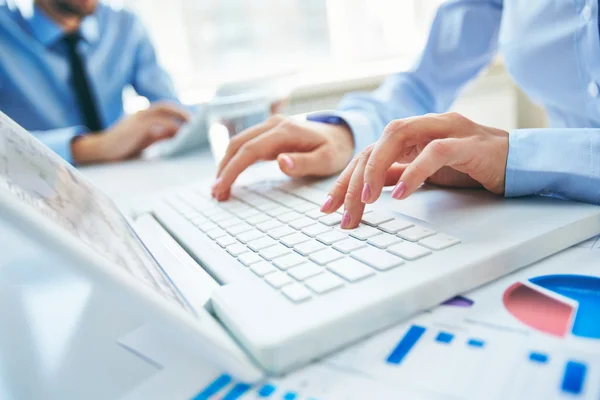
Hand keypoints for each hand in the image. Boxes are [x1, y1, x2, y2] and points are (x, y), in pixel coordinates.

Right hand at [71, 102, 189, 163]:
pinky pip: (159, 123)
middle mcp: (142, 112)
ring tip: (192, 128)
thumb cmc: (124, 146)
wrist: (102, 150)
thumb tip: (178, 135)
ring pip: (164, 112)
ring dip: (180, 118)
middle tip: (196, 122)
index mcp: (143, 114)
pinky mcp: (138, 127)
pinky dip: (171, 127)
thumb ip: (160, 135)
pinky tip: (180, 134)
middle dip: (182, 112)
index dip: (179, 111)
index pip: (165, 108)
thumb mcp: (145, 139)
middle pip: (166, 106)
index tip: (193, 119)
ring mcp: (139, 118)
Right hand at [211, 115, 354, 199]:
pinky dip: (234, 160)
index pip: (250, 150)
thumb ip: (304, 162)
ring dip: (226, 165)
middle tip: (216, 193)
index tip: (221, 186)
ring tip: (219, 189)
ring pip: (238, 144)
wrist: (342, 134)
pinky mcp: (268, 134)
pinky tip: (229, 175)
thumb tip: (280, 162)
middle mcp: (273, 125)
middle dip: (224, 169)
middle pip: (238, 145)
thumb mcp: (327, 160)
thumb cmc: (335, 149)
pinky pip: (245, 146)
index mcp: (285, 131)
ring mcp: (270, 127)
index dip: (233, 168)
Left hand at [322, 112, 508, 228]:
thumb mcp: (426, 173)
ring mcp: (446, 129)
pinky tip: (399, 194)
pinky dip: (414, 172)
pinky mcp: (468, 142)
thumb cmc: (472, 166)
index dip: (345, 180)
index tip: (328, 208)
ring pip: (398, 137)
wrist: (519, 163)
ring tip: (365, 201)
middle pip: (376, 144)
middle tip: (343, 215)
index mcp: (412, 134)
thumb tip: (364, 190)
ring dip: (376, 170)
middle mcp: (424, 125)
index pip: (368, 153)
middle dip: (354, 181)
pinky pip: (435, 151)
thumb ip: (398, 174)